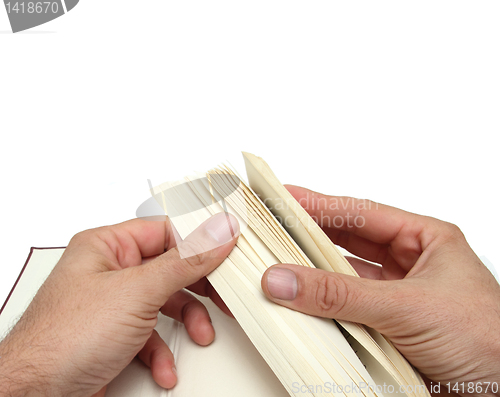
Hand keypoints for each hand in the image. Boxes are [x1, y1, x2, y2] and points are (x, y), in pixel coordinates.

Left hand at [0, 213, 238, 396]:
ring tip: (199, 333)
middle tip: (223, 294)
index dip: (198, 240)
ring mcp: (114, 305)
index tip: (227, 250)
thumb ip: (184, 262)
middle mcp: (110, 271)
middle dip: (197, 287)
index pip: (165, 230)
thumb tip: (218, 232)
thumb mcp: (138, 291)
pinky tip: (163, 366)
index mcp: (107, 245)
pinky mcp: (116, 334)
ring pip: (166, 302)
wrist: (36, 396)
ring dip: (186, 322)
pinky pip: (152, 333)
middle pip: (170, 267)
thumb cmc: (63, 340)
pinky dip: (163, 351)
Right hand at [261, 185, 499, 396]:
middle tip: (272, 227)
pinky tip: (300, 305)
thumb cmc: (490, 341)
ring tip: (278, 265)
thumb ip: (341, 296)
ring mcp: (395, 298)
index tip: (284, 196)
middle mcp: (408, 266)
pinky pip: (345, 312)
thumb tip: (287, 280)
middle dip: (309, 236)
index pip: (361, 213)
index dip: (320, 203)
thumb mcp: (408, 307)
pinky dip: (322, 310)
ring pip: (343, 279)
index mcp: (425, 241)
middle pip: (347, 242)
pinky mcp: (386, 329)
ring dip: (313, 276)